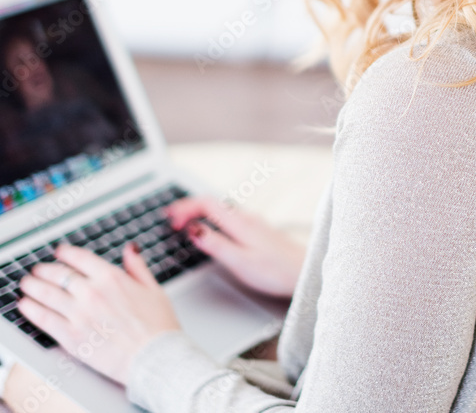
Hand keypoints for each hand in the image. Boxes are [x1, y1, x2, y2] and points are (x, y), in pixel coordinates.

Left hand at [17, 243, 180, 383]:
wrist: (155, 358)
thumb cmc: (158, 326)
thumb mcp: (153, 288)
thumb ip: (137, 267)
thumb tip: (130, 250)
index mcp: (112, 277)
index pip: (81, 258)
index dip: (66, 253)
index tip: (59, 252)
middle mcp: (92, 292)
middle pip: (60, 275)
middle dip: (45, 270)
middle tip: (37, 270)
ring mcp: (80, 314)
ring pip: (48, 294)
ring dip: (33, 287)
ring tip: (26, 285)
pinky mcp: (72, 337)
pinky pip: (45, 319)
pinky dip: (32, 311)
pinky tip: (24, 306)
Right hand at [165, 195, 305, 298]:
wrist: (305, 273)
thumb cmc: (276, 271)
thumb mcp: (241, 262)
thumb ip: (216, 245)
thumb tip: (193, 230)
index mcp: (239, 222)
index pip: (206, 202)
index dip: (185, 207)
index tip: (170, 218)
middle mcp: (246, 217)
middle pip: (212, 203)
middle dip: (189, 207)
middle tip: (170, 218)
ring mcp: (253, 223)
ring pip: (221, 210)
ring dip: (200, 212)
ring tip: (185, 222)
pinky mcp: (258, 231)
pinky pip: (229, 217)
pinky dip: (213, 219)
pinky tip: (212, 230)